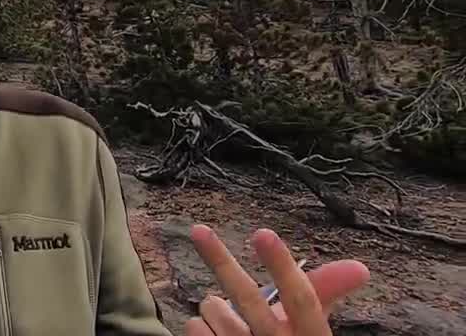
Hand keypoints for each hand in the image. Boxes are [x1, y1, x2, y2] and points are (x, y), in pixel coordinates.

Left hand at [184, 224, 369, 335]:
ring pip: (213, 307)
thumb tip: (360, 268)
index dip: (282, 267)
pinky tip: (215, 335)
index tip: (264, 233)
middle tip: (199, 230)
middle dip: (220, 261)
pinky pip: (195, 325)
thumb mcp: (310, 329)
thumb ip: (324, 294)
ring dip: (215, 306)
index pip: (302, 300)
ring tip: (232, 322)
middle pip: (248, 299)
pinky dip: (200, 325)